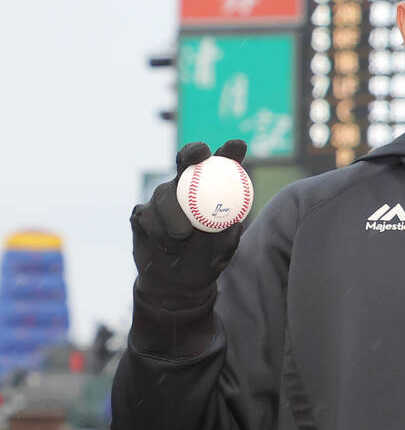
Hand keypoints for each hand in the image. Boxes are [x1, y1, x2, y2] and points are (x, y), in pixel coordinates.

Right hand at [131, 140, 246, 310]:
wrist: (175, 284)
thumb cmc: (205, 262)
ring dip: (174, 218)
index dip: (228, 152)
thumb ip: (227, 239)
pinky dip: (158, 232)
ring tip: (182, 239)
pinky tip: (166, 245)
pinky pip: (147, 214)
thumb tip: (235, 223)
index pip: (221, 166)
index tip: (237, 146)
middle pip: (187, 159)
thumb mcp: (221, 254)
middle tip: (196, 156)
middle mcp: (187, 188)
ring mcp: (162, 198)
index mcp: (212, 193)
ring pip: (164, 193)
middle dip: (192, 151)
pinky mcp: (142, 212)